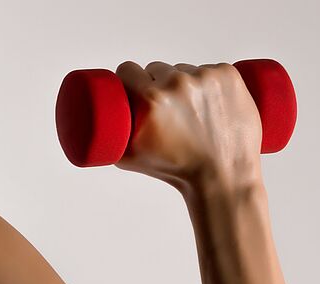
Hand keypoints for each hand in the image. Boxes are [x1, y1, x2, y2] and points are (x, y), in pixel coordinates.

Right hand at [114, 61, 262, 192]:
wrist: (222, 178)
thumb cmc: (178, 172)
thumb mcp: (131, 159)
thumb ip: (108, 140)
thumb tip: (91, 129)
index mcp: (150, 101)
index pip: (128, 70)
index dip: (129, 78)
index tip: (135, 88)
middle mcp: (177, 84)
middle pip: (158, 69)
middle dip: (159, 85)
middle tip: (168, 111)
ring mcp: (206, 77)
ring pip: (186, 70)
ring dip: (186, 85)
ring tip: (194, 113)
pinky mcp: (228, 75)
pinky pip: (212, 69)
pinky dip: (212, 83)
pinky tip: (214, 102)